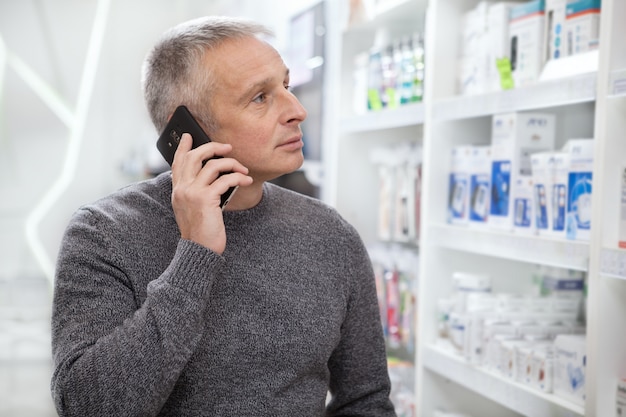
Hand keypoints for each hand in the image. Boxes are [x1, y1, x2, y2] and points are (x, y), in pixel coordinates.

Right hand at [170, 133, 252, 253]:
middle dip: (213, 147)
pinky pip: (226, 179)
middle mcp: (182, 189)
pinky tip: (246, 179)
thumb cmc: (201, 231)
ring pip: (213, 165)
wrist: (199, 250)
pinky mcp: (206, 199)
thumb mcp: (194, 208)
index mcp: (178, 191)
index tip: (188, 135)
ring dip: (232, 163)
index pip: (177, 162)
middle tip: (227, 147)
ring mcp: (192, 193)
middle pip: (195, 156)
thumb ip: (197, 192)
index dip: (183, 147)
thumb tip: (215, 175)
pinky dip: (239, 177)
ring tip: (243, 169)